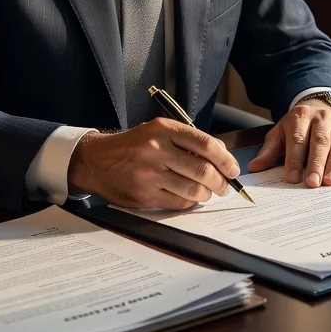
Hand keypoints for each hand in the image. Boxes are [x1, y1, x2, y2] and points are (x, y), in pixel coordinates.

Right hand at [67, 119, 240, 209]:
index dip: (225, 159)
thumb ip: (187, 140)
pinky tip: (191, 197)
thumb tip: (221, 155)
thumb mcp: (158, 131)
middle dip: (221, 181)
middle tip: (225, 186)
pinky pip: (178, 202)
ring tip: (209, 192)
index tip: (233, 168)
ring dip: (207, 194)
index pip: (205, 144)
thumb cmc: (134, 145)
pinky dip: (190, 201)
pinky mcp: (144, 195)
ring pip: (193, 189)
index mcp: (163, 129)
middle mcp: (157, 150)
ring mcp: (149, 174)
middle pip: (203, 169)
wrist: (97, 160)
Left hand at [247, 99, 330, 186]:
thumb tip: (254, 167)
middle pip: (320, 142)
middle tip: (312, 183)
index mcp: (301, 116)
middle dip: (316, 163)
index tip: (291, 178)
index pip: (298, 139)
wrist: (320, 106)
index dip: (294, 159)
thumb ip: (269, 150)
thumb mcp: (280, 132)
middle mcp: (322, 119)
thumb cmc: (298, 125)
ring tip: (330, 182)